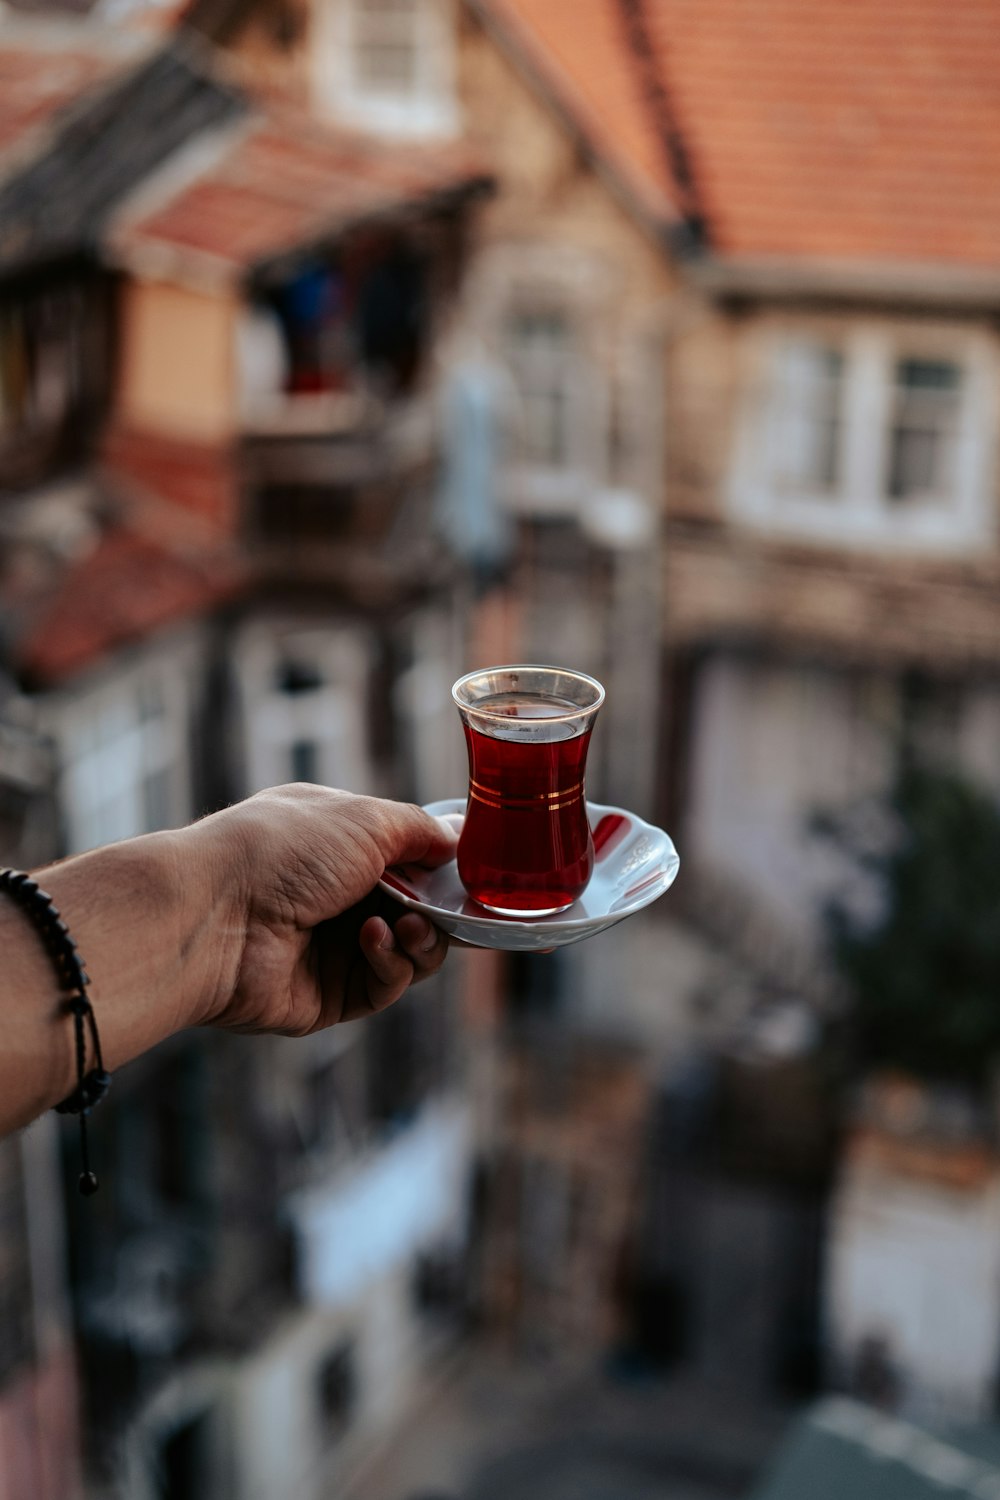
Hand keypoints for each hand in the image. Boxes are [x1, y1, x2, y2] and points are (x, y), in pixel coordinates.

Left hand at [192, 785, 456, 1034]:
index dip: (440, 867)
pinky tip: (371, 941)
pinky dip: (391, 963)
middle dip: (441, 910)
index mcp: (337, 844)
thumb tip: (456, 839)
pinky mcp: (329, 996)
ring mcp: (332, 947)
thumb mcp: (364, 819)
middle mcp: (335, 894)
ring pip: (410, 953)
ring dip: (421, 939)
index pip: (406, 858)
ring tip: (407, 926)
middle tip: (446, 908)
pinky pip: (384, 986)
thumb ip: (418, 830)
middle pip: (418, 910)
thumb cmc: (282, 851)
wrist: (214, 915)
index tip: (469, 873)